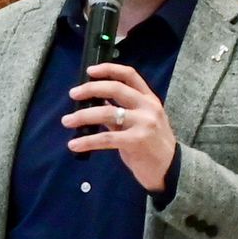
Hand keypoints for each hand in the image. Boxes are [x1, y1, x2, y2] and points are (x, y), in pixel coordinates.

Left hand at [64, 63, 178, 191]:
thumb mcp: (140, 123)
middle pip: (115, 89)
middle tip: (73, 94)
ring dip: (82, 116)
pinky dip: (87, 141)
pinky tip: (74, 144)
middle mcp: (147, 107)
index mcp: (149, 99)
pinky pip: (106, 138)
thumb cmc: (152, 146)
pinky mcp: (136, 141)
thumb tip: (96, 104)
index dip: (109, 69)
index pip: (129, 75)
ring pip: (107, 113)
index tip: (90, 71)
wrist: (170, 169)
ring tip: (67, 121)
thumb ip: (121, 113)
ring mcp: (143, 123)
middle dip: (90, 89)